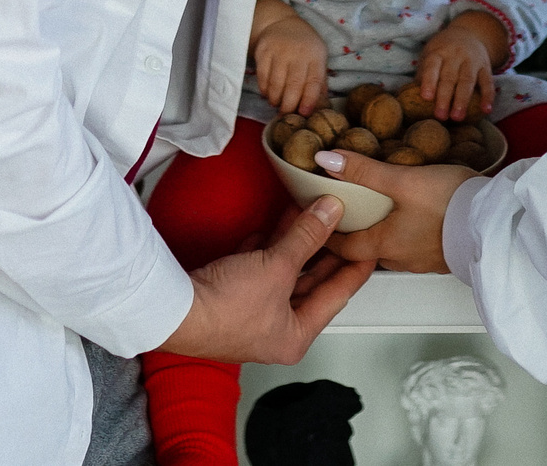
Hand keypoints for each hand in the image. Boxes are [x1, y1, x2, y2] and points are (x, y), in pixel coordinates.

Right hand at [157, 195, 373, 361]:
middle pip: (311, 282)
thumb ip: (307, 236)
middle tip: (345, 221)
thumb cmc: (225, 308)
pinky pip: (260, 268)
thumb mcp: (277, 267)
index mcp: (296, 335)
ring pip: (285, 272)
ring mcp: (253, 314)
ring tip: (313, 211)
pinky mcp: (232, 297)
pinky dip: (268, 247)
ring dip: (296, 241)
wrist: (174, 311)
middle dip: (325, 248)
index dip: (356, 266)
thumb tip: (332, 210)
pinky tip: (274, 225)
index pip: (338, 294)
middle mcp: (277, 329)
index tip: (372, 245)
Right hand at [252, 8, 330, 115]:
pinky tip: (268, 93)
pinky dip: (264, 90)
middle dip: (289, 105)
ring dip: (275, 100)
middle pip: (293, 85)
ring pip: (276, 84)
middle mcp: (298, 52)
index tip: (304, 113)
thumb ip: (319, 81)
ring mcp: (279, 50)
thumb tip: (321, 107)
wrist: (281, 22)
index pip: (314, 81)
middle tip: (286, 114)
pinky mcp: (263, 51)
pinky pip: (262, 77)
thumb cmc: (304, 46)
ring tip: (277, 103)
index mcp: (316, 55)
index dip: (309, 100)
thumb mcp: (317, 57)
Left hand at [316, 148, 473, 272]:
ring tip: (380, 210)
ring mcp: (425, 260)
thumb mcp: (402, 179)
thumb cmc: (449, 203)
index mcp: (385, 244)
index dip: (329, 235)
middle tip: (348, 211)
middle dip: (356, 232)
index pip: (345, 248)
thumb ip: (364, 170)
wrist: (494, 222)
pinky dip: (406, 233)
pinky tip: (415, 217)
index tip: (318, 223)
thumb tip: (325, 160)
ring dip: (383, 233)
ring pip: (393, 248)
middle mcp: (402, 259)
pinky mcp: (444, 254)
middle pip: (368, 249)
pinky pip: (416, 246)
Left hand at [418, 10, 507, 119]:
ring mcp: (472, 60)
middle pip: (450, 77)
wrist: (469, 32)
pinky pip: (488, 82)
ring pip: (468, 80)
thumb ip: (423, 74)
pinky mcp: (486, 67)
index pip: (432, 66)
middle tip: (440, 116)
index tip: (426, 97)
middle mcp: (455, 55)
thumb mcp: (430, 55)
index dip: (429, 81)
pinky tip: (486, 110)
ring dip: (463, 99)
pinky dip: (488, 96)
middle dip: (445, 97)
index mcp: (438, 52)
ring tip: (458, 117)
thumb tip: (410, 98)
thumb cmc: (443, 51)